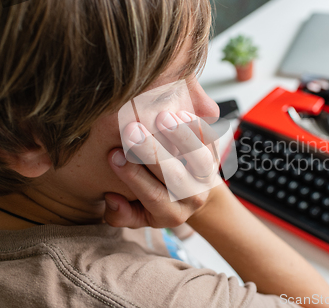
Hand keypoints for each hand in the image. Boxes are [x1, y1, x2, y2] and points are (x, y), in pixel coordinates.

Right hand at [104, 110, 219, 228]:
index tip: (114, 155)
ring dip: (181, 136)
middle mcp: (192, 198)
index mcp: (170, 215)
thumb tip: (111, 199)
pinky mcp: (216, 158)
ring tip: (162, 117)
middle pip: (175, 177)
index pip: (153, 196)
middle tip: (131, 131)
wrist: (188, 191)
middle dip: (152, 153)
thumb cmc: (154, 198)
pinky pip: (212, 142)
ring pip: (200, 159)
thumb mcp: (135, 214)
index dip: (133, 176)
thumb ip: (120, 214)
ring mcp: (207, 178)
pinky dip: (199, 127)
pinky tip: (182, 113)